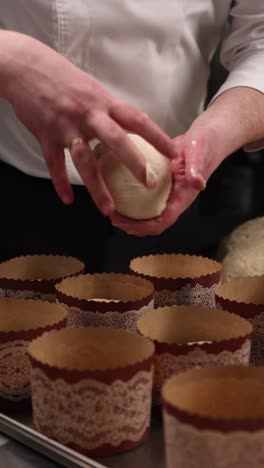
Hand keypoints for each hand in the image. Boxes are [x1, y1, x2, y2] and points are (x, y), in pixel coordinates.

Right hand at [2, 31, 176, 213]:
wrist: (28, 67)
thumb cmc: (63, 78)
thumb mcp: (93, 89)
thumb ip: (110, 110)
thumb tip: (130, 125)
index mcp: (104, 102)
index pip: (137, 120)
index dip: (157, 137)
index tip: (174, 153)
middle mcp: (88, 115)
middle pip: (116, 140)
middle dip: (135, 163)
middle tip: (150, 184)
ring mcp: (66, 126)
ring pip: (84, 161)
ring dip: (97, 188)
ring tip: (108, 209)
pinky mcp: (46, 136)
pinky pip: (54, 165)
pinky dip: (60, 183)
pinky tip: (67, 199)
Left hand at [110, 126, 213, 235]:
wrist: (207, 137)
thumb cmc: (204, 144)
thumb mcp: (199, 152)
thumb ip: (197, 168)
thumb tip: (197, 183)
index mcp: (182, 197)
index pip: (163, 221)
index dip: (143, 227)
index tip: (123, 223)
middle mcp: (174, 199)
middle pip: (152, 223)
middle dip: (131, 226)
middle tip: (112, 217)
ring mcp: (167, 194)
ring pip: (147, 213)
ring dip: (130, 216)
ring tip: (112, 209)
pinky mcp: (161, 186)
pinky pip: (144, 198)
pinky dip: (130, 200)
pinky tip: (115, 190)